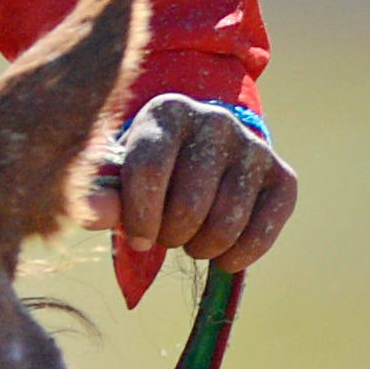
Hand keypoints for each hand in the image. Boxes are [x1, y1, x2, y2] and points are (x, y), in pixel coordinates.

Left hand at [101, 97, 295, 270]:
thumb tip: (87, 216)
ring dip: (201, 248)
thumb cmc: (149, 172)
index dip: (139, 217)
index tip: (137, 238)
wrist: (201, 158)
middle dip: (170, 235)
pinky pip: (262, 231)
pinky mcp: (282, 176)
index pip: (149, 170)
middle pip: (189, 204)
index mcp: (167, 112)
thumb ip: (101, 196)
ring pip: (225, 222)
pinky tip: (221, 255)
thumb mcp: (119, 177)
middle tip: (166, 235)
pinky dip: (237, 256)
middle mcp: (215, 120)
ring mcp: (253, 146)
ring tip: (190, 240)